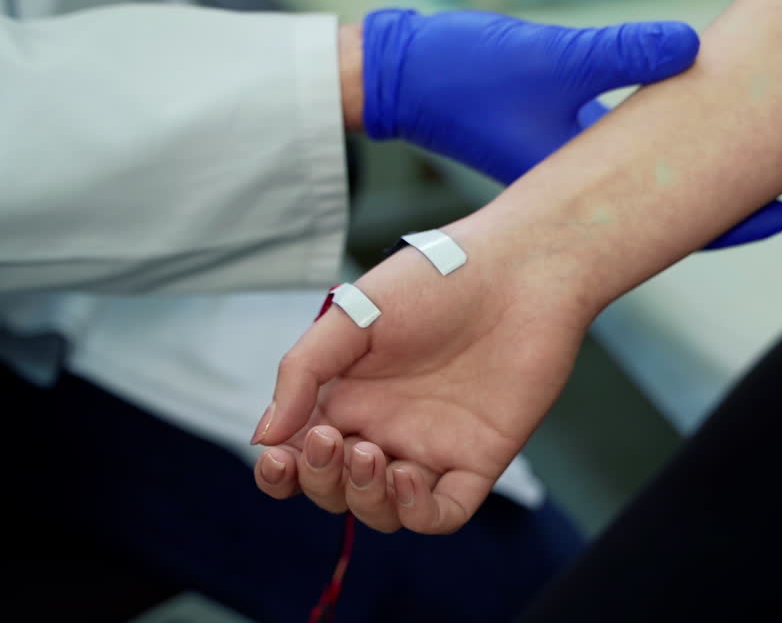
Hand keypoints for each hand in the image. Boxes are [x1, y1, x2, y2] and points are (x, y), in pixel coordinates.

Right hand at [252, 216, 588, 532]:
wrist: (518, 269)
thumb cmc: (435, 280)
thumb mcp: (352, 316)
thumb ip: (303, 372)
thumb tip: (263, 435)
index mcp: (348, 397)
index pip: (302, 456)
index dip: (282, 473)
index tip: (276, 458)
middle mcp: (385, 429)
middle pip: (336, 490)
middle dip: (321, 480)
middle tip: (332, 439)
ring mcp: (431, 448)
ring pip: (382, 511)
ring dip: (363, 498)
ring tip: (367, 453)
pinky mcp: (478, 460)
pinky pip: (442, 512)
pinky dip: (416, 511)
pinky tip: (406, 475)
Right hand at [361, 8, 781, 248]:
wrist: (397, 77)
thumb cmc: (463, 76)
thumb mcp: (548, 59)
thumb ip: (622, 53)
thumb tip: (694, 46)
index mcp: (578, 193)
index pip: (672, 216)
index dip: (736, 216)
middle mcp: (577, 194)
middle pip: (671, 199)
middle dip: (729, 187)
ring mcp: (566, 167)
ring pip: (650, 176)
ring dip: (698, 162)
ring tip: (752, 146)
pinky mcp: (553, 140)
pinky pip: (625, 151)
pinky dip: (663, 140)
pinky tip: (686, 117)